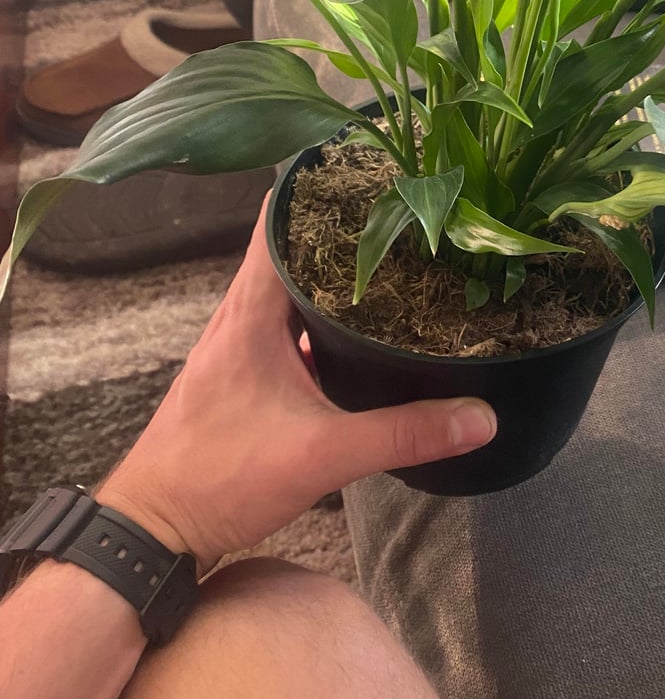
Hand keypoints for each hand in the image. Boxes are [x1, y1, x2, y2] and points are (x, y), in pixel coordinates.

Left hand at [96, 199, 495, 571]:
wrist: (150, 531)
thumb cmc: (218, 479)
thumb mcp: (321, 455)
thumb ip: (403, 434)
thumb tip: (480, 416)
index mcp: (251, 311)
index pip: (280, 220)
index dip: (321, 188)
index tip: (370, 168)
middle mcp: (240, 315)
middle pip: (294, 248)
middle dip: (345, 228)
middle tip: (405, 209)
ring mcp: (239, 345)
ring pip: (292, 289)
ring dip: (333, 274)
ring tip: (395, 258)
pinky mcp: (243, 374)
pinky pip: (288, 324)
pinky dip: (322, 316)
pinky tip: (360, 330)